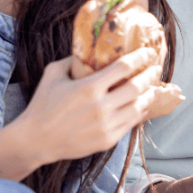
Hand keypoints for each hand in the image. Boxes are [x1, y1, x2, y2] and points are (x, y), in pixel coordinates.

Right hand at [11, 48, 162, 164]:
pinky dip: (140, 113)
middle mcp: (101, 107)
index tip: (148, 52)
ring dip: (150, 95)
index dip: (140, 57)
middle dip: (150, 75)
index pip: (123, 67)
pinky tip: (142, 107)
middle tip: (156, 68)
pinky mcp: (107, 140)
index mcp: (89, 87)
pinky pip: (131, 124)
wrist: (35, 140)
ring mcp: (106, 126)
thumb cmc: (42, 104)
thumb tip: (87, 51)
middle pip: (137, 87)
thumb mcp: (53, 74)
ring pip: (138, 107)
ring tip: (155, 87)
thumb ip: (72, 60)